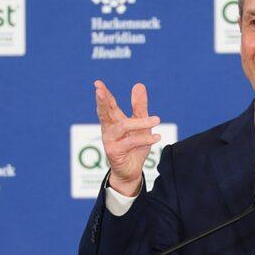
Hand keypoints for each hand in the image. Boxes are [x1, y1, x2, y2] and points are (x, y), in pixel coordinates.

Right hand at [94, 80, 161, 196]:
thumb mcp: (140, 125)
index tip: (97, 83)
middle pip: (104, 112)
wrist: (132, 171)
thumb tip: (138, 84)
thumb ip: (139, 107)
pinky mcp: (114, 152)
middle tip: (98, 90)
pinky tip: (157, 137)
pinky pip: (130, 142)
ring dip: (140, 122)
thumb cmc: (134, 147)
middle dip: (102, 101)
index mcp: (113, 121)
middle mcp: (108, 129)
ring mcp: (110, 141)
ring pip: (123, 126)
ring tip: (157, 119)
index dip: (103, 94)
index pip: (108, 105)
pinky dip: (145, 139)